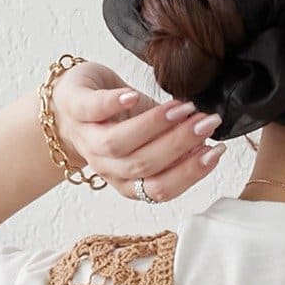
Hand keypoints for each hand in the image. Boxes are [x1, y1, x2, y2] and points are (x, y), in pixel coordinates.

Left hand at [50, 61, 225, 200]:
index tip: (216, 151)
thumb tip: (209, 146)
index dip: (190, 173)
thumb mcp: (148, 138)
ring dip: (154, 126)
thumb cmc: (114, 121)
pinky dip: (113, 104)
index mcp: (128, 180)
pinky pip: (92, 109)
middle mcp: (107, 167)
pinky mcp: (75, 107)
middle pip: (143, 166)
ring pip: (119, 144)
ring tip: (182, 108)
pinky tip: (133, 95)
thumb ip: (175, 145)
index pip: (160, 189)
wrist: (68, 104)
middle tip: (206, 123)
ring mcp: (88, 138)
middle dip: (180, 144)